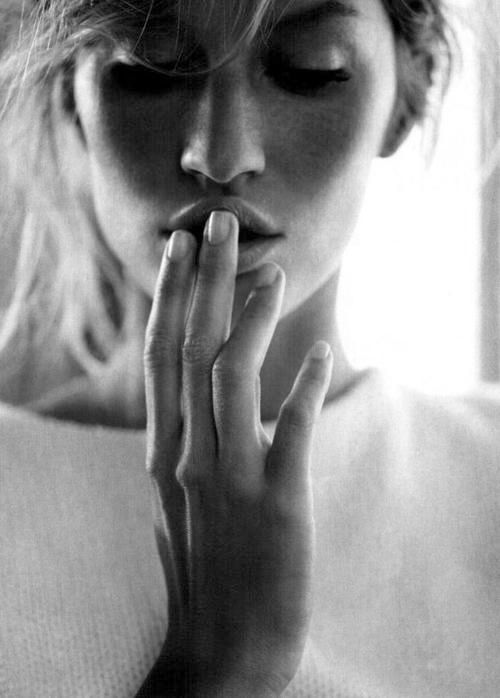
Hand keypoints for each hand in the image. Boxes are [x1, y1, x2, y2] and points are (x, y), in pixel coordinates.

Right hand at [138, 210, 332, 696]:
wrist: (222, 652)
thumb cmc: (204, 572)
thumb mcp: (175, 503)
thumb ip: (183, 449)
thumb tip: (195, 405)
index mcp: (162, 453)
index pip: (159, 358)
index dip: (169, 298)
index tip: (180, 251)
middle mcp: (184, 455)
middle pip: (187, 348)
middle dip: (202, 280)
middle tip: (214, 224)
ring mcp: (227, 478)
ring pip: (229, 375)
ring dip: (252, 316)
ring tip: (274, 270)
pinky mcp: (275, 502)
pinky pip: (288, 429)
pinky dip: (303, 386)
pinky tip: (321, 352)